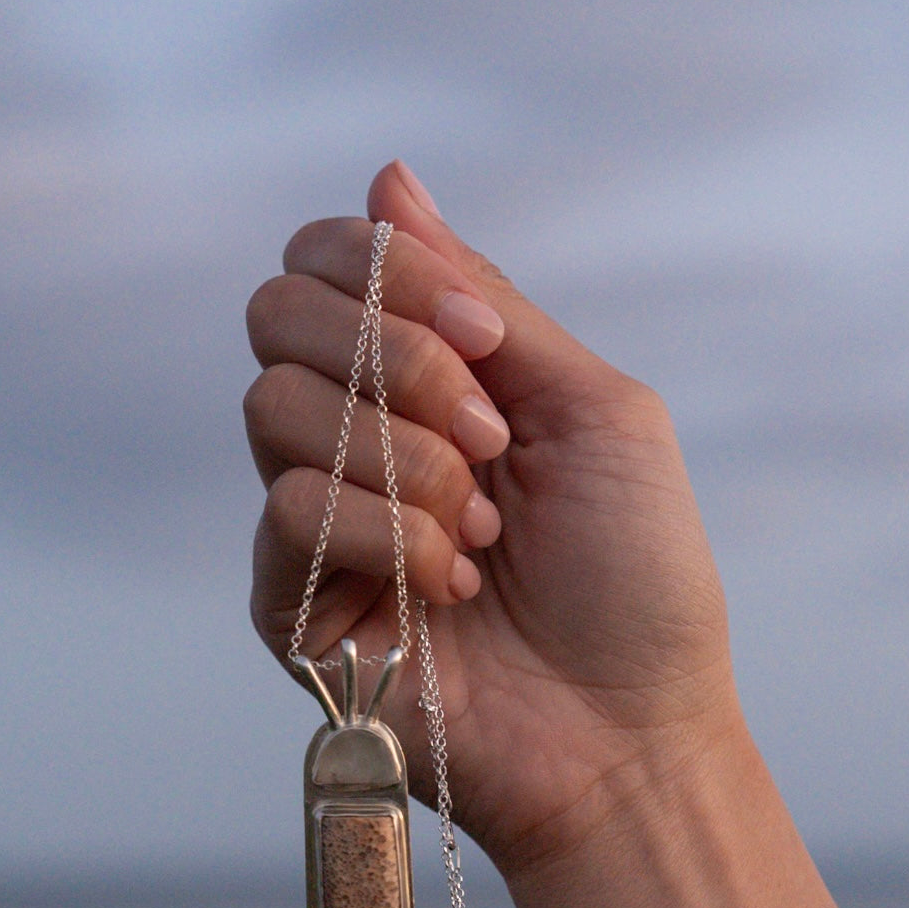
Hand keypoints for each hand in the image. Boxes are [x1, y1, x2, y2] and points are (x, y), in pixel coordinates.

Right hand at [245, 161, 737, 877]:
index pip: (326, 261)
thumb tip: (387, 176)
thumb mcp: (588, 406)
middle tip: (491, 442)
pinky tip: (452, 586)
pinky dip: (388, 533)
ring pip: (274, 404)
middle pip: (278, 312)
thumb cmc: (634, 575)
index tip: (488, 344)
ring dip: (405, 459)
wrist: (629, 731)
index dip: (389, 270)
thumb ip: (485, 297)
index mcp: (420, 375)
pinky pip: (288, 508)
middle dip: (399, 359)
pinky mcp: (291, 603)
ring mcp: (315, 517)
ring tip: (482, 532)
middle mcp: (352, 432)